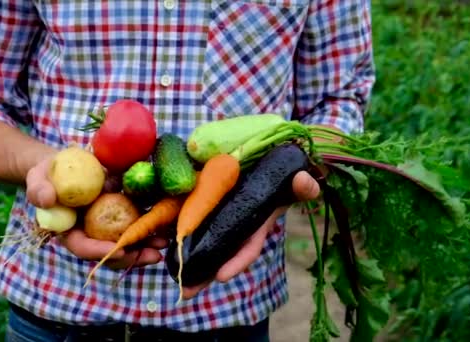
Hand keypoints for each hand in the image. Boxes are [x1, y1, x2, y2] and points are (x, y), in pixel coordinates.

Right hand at [25, 156, 165, 269]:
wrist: (63, 165)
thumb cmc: (47, 174)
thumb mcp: (37, 178)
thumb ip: (39, 189)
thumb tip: (48, 199)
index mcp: (69, 232)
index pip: (83, 247)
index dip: (100, 251)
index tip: (118, 250)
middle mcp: (90, 234)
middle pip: (110, 252)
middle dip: (132, 256)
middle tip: (152, 255)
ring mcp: (106, 226)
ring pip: (127, 242)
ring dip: (146, 245)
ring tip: (164, 244)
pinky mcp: (119, 214)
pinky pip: (135, 223)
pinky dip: (150, 225)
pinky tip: (167, 224)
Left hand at [180, 170, 320, 298]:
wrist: (267, 163)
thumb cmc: (281, 176)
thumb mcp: (293, 182)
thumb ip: (301, 185)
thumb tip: (303, 181)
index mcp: (258, 224)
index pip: (249, 246)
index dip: (238, 261)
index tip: (222, 276)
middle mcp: (239, 226)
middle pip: (223, 254)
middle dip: (206, 274)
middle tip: (186, 292)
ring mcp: (223, 218)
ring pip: (206, 243)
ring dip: (191, 261)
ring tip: (174, 280)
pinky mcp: (209, 207)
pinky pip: (195, 222)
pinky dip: (182, 234)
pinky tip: (166, 246)